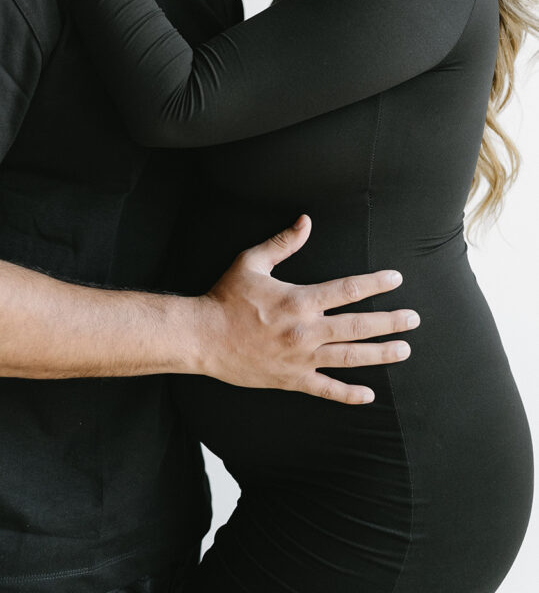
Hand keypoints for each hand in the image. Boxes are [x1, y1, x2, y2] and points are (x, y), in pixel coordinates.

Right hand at [196, 215, 418, 404]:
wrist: (203, 337)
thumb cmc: (226, 297)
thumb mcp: (251, 262)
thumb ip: (283, 243)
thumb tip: (306, 221)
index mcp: (299, 300)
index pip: (347, 290)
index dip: (375, 284)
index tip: (396, 280)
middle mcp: (306, 331)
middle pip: (358, 326)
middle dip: (390, 322)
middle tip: (414, 319)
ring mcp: (301, 359)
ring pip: (350, 358)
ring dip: (380, 354)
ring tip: (404, 350)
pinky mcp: (291, 380)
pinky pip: (326, 390)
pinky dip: (349, 394)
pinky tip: (369, 395)